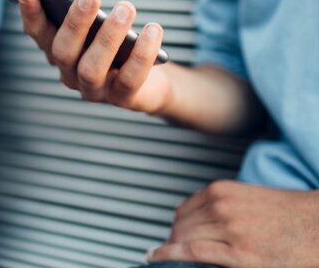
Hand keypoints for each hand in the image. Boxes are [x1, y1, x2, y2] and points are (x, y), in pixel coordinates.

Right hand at [17, 0, 172, 113]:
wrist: (149, 82)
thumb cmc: (118, 46)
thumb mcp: (100, 27)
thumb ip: (86, 15)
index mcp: (58, 51)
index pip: (37, 33)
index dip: (30, 13)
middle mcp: (69, 74)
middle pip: (62, 52)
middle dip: (75, 23)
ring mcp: (94, 90)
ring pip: (91, 69)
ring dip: (108, 37)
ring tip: (125, 8)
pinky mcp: (122, 98)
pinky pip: (130, 78)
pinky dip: (142, 53)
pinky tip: (152, 29)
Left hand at [149, 180, 318, 266]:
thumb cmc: (291, 213)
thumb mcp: (250, 197)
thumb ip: (223, 202)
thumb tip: (198, 212)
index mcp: (223, 191)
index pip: (184, 208)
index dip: (177, 224)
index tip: (175, 232)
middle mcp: (222, 207)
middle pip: (180, 224)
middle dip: (174, 238)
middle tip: (173, 248)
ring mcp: (229, 231)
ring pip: (183, 238)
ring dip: (173, 248)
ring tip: (168, 256)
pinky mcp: (239, 256)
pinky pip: (193, 253)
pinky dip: (170, 255)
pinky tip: (158, 257)